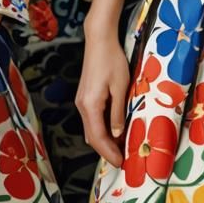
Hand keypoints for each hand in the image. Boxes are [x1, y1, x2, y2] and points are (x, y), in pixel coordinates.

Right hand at [77, 29, 129, 167]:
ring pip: (90, 129)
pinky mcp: (84, 95)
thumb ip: (117, 112)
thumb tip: (117, 134)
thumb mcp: (120, 87)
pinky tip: (113, 129)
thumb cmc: (112, 60)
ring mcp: (81, 100)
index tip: (121, 163)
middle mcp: (82, 105)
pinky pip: (91, 119)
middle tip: (122, 159)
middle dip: (106, 150)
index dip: (109, 152)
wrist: (99, 39)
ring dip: (103, 140)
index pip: (98, 138)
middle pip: (91, 136)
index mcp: (90, 105)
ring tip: (120, 147)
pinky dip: (100, 129)